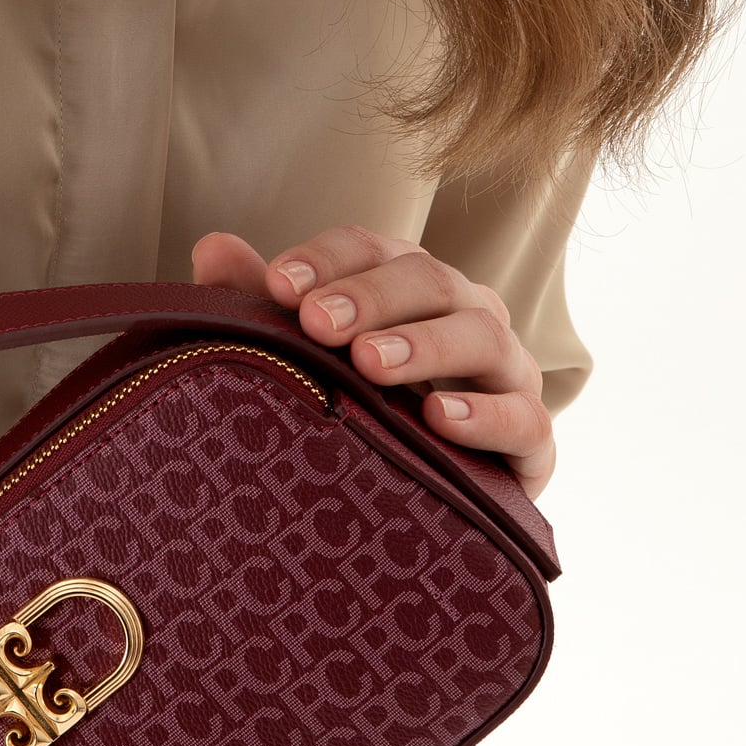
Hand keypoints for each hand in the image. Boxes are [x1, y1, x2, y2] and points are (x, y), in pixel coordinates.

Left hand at [189, 224, 556, 503]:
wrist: (431, 498)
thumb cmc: (360, 405)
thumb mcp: (308, 354)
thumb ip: (259, 301)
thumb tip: (212, 247)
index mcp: (409, 280)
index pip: (370, 247)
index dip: (325, 260)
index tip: (276, 286)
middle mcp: (466, 311)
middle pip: (427, 278)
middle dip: (369, 296)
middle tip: (317, 324)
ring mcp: (507, 371)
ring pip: (482, 335)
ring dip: (425, 344)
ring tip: (370, 364)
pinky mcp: (534, 439)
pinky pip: (526, 417)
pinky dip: (487, 415)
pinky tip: (440, 419)